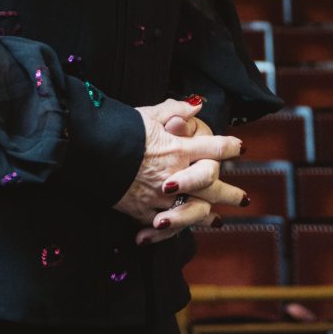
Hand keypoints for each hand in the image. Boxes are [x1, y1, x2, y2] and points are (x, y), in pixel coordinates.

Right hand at [112, 98, 244, 243]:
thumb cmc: (120, 128)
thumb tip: (198, 104)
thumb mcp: (149, 113)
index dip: (230, 147)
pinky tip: (185, 228)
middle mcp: (175, 173)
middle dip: (230, 193)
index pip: (215, 147)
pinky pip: (167, 225)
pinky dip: (177, 228)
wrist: (89, 150)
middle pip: (213, 185)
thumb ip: (176, 109)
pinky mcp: (144, 210)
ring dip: (209, 216)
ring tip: (219, 220)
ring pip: (195, 210)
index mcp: (179, 147)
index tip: (241, 148)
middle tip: (243, 199)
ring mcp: (161, 196)